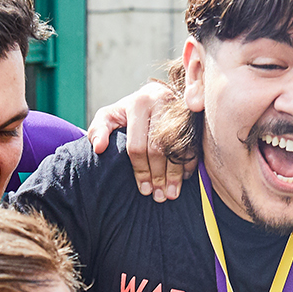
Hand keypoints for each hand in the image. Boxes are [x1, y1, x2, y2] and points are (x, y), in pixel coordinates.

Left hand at [88, 80, 182, 202]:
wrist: (156, 95)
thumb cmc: (128, 112)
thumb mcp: (109, 116)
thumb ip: (98, 129)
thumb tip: (98, 148)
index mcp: (138, 104)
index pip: (138, 145)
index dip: (140, 170)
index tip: (144, 190)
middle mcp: (161, 103)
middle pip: (159, 148)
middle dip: (158, 176)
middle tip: (158, 196)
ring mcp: (179, 109)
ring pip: (178, 148)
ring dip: (175, 174)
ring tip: (171, 194)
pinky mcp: (194, 116)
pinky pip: (193, 144)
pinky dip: (189, 163)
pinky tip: (183, 178)